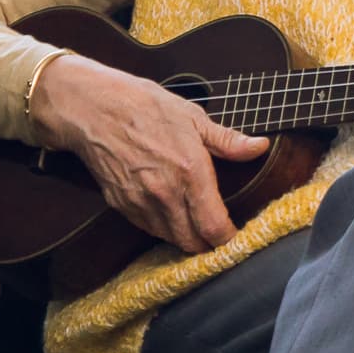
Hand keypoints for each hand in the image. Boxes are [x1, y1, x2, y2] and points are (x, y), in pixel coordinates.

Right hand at [29, 52, 269, 254]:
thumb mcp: (193, 117)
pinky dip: (163, 228)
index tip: (239, 238)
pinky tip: (172, 215)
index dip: (229, 240)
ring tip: (198, 228)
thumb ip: (228, 140)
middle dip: (209, 245)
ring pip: (170, 239)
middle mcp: (165, 194)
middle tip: (221, 237)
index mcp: (190, 173)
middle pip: (193, 243)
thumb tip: (259, 147)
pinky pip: (148, 228)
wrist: (93, 108)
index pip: (214, 227)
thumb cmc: (145, 107)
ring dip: (186, 238)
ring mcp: (140, 202)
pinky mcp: (121, 204)